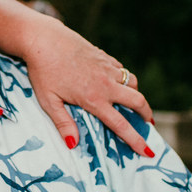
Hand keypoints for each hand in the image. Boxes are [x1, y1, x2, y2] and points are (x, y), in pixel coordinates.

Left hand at [25, 27, 154, 156]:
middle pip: (138, 101)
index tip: (148, 152)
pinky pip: (122, 70)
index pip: (121, 124)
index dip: (136, 140)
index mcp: (94, 99)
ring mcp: (107, 68)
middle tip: (147, 123)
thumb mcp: (49, 101)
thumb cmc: (43, 71)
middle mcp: (106, 84)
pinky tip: (115, 82)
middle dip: (147, 114)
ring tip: (131, 103)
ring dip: (135, 94)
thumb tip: (73, 144)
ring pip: (132, 82)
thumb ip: (63, 123)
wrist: (44, 39)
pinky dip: (124, 78)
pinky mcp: (104, 56)